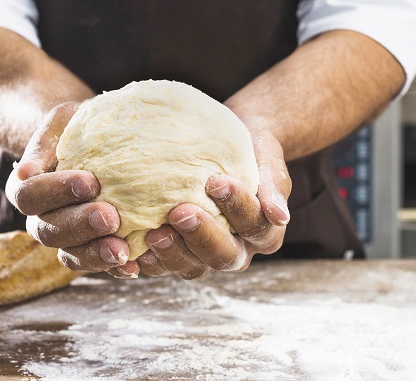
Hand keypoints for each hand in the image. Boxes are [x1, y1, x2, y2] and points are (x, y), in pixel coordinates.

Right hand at [5, 102, 135, 276]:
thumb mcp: (63, 119)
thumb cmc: (79, 125)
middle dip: (80, 225)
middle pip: (48, 230)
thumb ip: (45, 140)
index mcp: (25, 187)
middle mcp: (39, 218)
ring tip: (124, 250)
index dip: (56, 191)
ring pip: (69, 254)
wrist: (99, 142)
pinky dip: (113, 268)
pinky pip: (94, 265)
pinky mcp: (87, 250)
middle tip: (112, 217)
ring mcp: (63, 238)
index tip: (90, 181)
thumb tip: (25, 170)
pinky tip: (135, 265)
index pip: (29, 195)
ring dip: (95, 254)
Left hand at [129, 120, 291, 279]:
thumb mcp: (265, 156)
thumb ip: (272, 183)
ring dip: (173, 254)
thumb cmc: (249, 148)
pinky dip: (151, 262)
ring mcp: (207, 257)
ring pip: (194, 267)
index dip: (236, 206)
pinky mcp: (181, 255)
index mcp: (266, 231)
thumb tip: (280, 215)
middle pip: (224, 255)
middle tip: (180, 212)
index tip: (215, 181)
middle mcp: (239, 250)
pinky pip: (166, 267)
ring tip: (154, 235)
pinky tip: (135, 250)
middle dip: (201, 236)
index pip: (255, 224)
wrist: (225, 148)